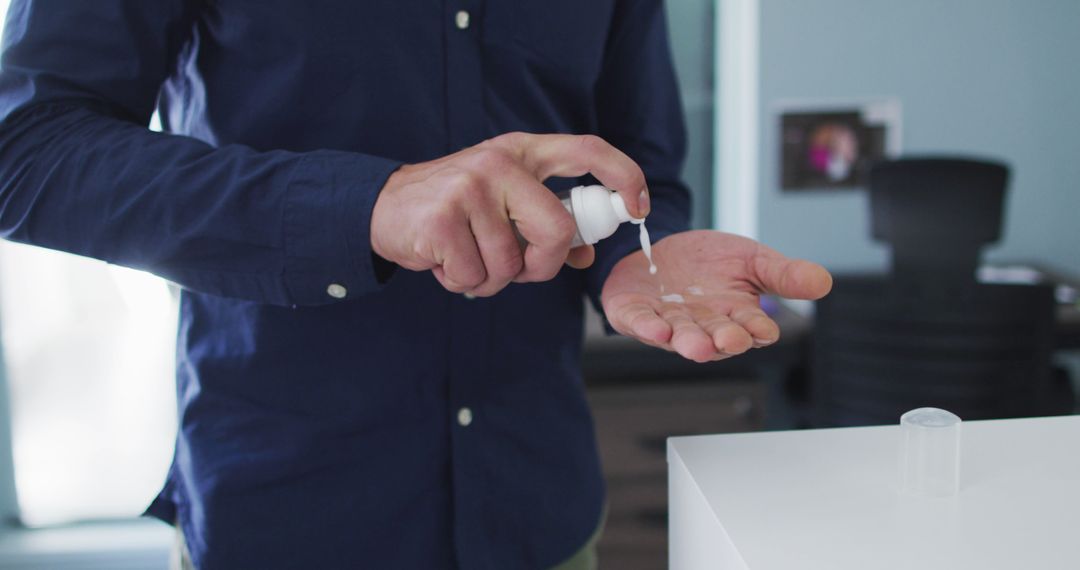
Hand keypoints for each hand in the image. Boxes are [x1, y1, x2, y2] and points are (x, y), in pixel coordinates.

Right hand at [370, 132, 650, 296]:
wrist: (385, 207)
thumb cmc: (456, 210)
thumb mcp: (504, 203)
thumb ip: (546, 223)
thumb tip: (587, 253)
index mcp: (522, 152)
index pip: (587, 150)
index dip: (624, 175)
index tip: (639, 206)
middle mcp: (499, 163)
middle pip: (555, 231)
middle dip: (542, 266)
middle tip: (519, 269)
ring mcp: (468, 188)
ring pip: (510, 265)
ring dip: (492, 278)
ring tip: (468, 257)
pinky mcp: (441, 220)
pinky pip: (474, 275)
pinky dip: (462, 282)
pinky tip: (445, 261)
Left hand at [601, 230, 831, 362]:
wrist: (659, 250)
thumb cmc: (707, 263)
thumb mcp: (751, 259)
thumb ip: (782, 274)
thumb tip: (823, 282)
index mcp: (735, 315)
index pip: (751, 328)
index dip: (756, 330)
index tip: (763, 331)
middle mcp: (702, 325)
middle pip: (716, 337)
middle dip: (723, 339)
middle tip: (730, 341)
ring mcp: (667, 322)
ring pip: (679, 336)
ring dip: (687, 341)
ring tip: (696, 345)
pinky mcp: (633, 315)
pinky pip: (638, 322)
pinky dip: (646, 326)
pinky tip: (656, 328)